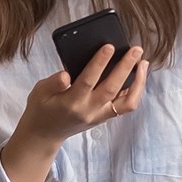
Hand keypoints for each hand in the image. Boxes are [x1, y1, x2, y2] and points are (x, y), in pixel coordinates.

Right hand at [12, 45, 148, 152]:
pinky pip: (125, 106)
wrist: (45, 134)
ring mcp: (99, 116)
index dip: (99, 63)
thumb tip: (65, 74)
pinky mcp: (104, 117)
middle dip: (126, 67)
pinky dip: (134, 91)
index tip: (109, 47)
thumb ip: (52, 83)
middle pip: (112, 89)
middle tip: (136, 49)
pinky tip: (137, 76)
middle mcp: (88, 110)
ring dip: (138, 82)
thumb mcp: (39, 92)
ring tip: (142, 63)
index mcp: (70, 102)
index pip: (88, 80)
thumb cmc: (41, 109)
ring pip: (126, 102)